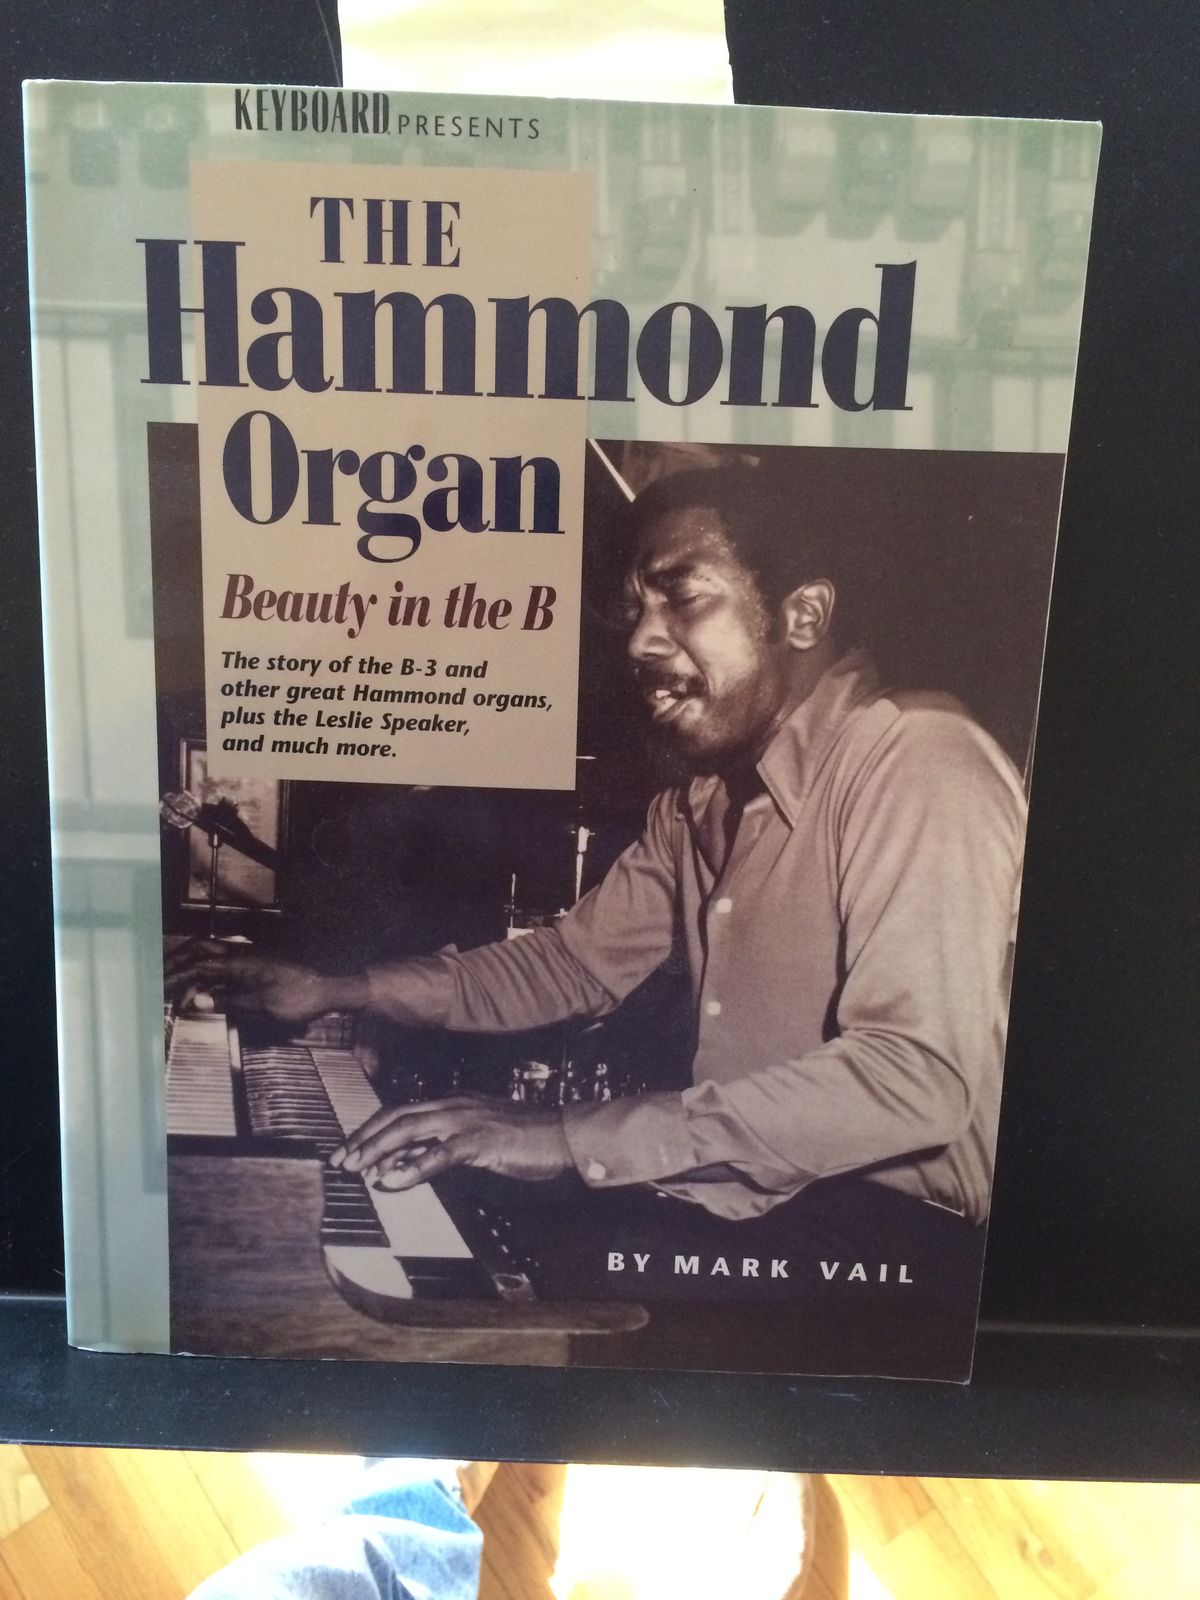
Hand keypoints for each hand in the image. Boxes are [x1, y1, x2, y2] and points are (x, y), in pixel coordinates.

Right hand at [166, 939, 346, 1023]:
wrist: (330, 986)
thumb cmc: (299, 997)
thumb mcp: (263, 1006)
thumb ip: (229, 1002)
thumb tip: (197, 1001)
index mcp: (240, 962)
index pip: (197, 967)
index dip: (174, 978)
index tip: (158, 991)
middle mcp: (241, 953)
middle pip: (200, 950)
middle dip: (177, 963)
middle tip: (160, 981)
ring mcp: (249, 956)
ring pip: (211, 954)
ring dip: (191, 966)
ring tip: (177, 986)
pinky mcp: (257, 963)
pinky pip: (224, 963)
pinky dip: (208, 973)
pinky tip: (204, 988)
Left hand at [330, 1095, 572, 1189]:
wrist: (567, 1135)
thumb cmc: (529, 1139)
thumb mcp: (480, 1140)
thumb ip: (446, 1147)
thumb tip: (410, 1164)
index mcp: (454, 1104)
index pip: (402, 1111)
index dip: (372, 1129)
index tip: (350, 1149)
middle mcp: (454, 1105)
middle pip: (397, 1116)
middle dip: (364, 1137)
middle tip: (341, 1160)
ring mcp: (467, 1120)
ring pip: (410, 1129)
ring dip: (378, 1149)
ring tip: (357, 1169)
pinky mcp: (481, 1141)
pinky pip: (439, 1154)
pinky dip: (413, 1167)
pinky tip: (393, 1181)